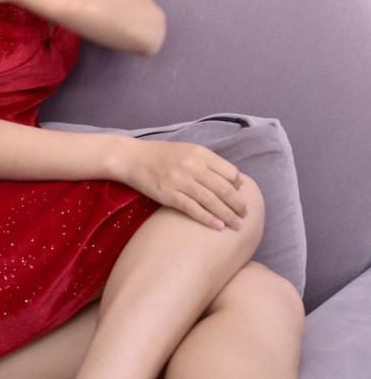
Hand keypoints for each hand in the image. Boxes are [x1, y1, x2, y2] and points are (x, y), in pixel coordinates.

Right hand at [119, 138, 248, 230]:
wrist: (133, 158)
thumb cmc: (162, 155)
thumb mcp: (188, 150)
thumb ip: (209, 162)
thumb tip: (235, 180)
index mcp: (200, 153)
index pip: (229, 171)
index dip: (239, 186)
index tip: (242, 197)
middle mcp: (192, 165)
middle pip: (224, 188)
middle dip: (238, 205)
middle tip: (244, 216)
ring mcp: (180, 180)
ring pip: (211, 200)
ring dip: (227, 215)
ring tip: (237, 226)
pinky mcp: (169, 194)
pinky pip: (193, 209)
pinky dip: (208, 219)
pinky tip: (218, 227)